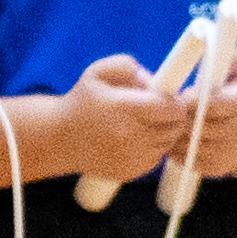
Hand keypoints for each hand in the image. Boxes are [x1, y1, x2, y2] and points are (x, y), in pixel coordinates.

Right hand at [53, 48, 202, 183]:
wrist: (61, 139)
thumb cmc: (83, 102)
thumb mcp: (98, 72)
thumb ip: (127, 65)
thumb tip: (152, 80)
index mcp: (124, 108)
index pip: (172, 107)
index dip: (174, 99)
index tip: (167, 96)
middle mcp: (131, 136)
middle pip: (175, 126)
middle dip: (172, 115)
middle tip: (158, 108)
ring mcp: (133, 157)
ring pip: (168, 141)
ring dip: (163, 131)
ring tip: (142, 122)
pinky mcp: (133, 171)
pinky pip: (157, 156)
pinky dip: (152, 147)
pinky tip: (133, 138)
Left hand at [162, 50, 236, 178]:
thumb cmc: (232, 92)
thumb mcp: (234, 70)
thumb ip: (222, 57)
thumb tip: (206, 36)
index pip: (211, 103)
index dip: (194, 99)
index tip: (185, 93)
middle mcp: (236, 132)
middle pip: (194, 124)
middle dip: (178, 114)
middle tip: (165, 106)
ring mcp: (225, 153)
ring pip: (185, 142)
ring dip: (172, 130)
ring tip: (167, 118)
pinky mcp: (213, 168)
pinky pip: (182, 157)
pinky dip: (173, 146)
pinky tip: (174, 134)